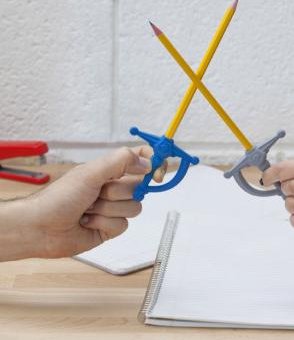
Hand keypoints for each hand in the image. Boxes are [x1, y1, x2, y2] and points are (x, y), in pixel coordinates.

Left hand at [21, 146, 165, 258]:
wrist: (40, 228)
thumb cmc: (59, 197)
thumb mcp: (91, 173)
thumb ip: (121, 161)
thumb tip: (147, 162)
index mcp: (109, 170)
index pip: (140, 159)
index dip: (154, 163)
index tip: (158, 171)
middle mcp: (113, 187)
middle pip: (139, 187)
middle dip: (117, 192)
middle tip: (98, 192)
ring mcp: (113, 208)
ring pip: (134, 207)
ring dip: (109, 209)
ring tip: (88, 209)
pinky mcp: (110, 227)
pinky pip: (123, 225)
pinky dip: (105, 223)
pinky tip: (87, 222)